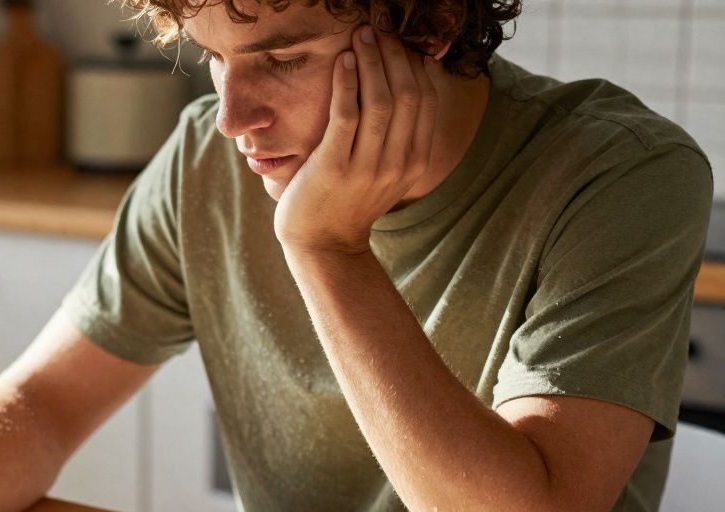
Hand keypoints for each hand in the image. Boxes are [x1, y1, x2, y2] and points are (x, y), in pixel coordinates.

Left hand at [273, 24, 438, 253]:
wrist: (322, 243)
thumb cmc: (349, 200)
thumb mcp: (387, 171)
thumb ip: (400, 137)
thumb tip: (406, 87)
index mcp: (417, 161)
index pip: (426, 100)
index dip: (414, 64)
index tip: (400, 42)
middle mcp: (399, 164)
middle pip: (407, 94)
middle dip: (394, 56)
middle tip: (378, 30)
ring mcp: (368, 167)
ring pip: (380, 101)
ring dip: (371, 62)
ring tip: (360, 37)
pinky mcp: (335, 166)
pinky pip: (346, 115)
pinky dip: (347, 83)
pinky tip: (342, 61)